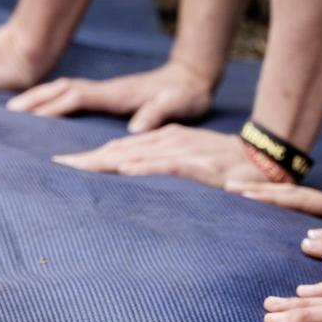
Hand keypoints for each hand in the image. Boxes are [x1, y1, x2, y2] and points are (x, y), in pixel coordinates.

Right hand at [8, 57, 218, 131]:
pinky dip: (56, 98)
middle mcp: (108, 90)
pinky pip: (75, 94)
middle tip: (10, 109)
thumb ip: (157, 114)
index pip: (79, 97)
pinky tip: (48, 108)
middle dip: (38, 97)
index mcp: (118, 94)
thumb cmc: (186, 95)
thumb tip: (135, 129)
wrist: (193, 77)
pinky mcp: (110, 94)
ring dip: (43, 96)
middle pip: (65, 88)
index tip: (32, 115)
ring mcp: (107, 90)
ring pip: (67, 89)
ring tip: (18, 107)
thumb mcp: (177, 105)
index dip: (55, 106)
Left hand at [54, 126, 264, 188]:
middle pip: (120, 150)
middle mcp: (169, 141)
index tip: (61, 164)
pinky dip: (145, 168)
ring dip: (105, 161)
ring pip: (137, 155)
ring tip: (77, 168)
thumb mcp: (188, 163)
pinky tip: (126, 171)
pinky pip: (167, 166)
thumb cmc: (226, 166)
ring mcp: (183, 151)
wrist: (265, 159)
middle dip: (87, 159)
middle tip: (55, 166)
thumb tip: (133, 180)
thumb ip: (162, 168)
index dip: (90, 156)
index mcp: (164, 140)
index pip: (120, 149)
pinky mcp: (199, 165)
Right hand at [224, 180, 321, 229]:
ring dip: (268, 199)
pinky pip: (303, 213)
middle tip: (227, 185)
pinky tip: (268, 220)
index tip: (241, 189)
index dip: (270, 194)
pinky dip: (283, 210)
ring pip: (293, 202)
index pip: (298, 197)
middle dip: (260, 189)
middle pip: (289, 195)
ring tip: (239, 196)